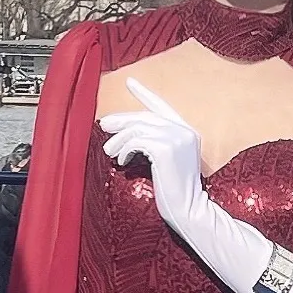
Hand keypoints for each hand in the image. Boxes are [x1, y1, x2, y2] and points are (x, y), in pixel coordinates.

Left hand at [99, 77, 205, 235]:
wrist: (189, 210)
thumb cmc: (176, 193)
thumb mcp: (167, 164)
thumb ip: (156, 145)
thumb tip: (128, 134)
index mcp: (188, 132)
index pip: (162, 106)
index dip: (145, 93)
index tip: (129, 82)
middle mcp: (184, 131)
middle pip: (145, 116)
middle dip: (121, 120)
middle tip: (103, 125)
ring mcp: (177, 138)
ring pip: (138, 128)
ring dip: (119, 140)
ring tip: (109, 152)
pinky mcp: (166, 148)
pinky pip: (136, 141)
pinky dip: (124, 149)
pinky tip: (121, 160)